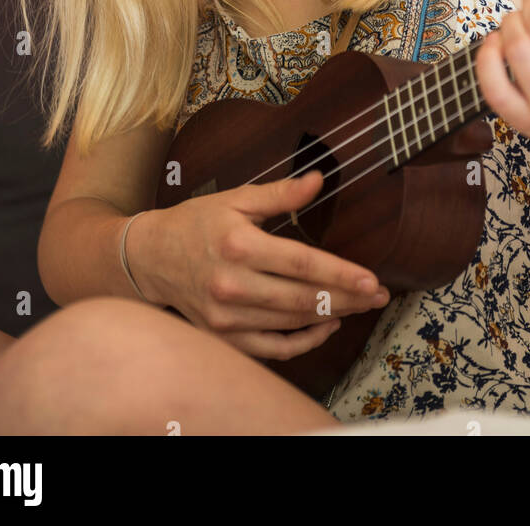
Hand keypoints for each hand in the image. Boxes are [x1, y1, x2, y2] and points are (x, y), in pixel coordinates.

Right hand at [128, 170, 390, 360]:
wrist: (150, 257)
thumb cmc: (196, 222)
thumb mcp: (236, 199)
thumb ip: (280, 194)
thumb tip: (318, 180)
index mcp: (238, 244)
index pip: (300, 263)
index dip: (339, 273)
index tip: (371, 278)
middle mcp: (231, 284)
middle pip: (301, 298)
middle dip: (347, 298)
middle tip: (379, 295)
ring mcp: (226, 316)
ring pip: (290, 323)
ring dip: (330, 316)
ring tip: (359, 305)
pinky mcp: (223, 336)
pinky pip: (271, 348)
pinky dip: (302, 342)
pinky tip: (324, 326)